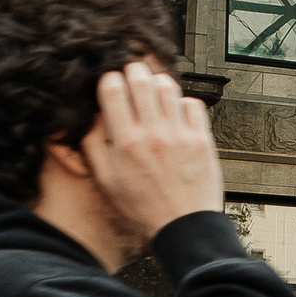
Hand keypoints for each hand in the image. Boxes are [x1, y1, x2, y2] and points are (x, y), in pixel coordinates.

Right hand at [81, 61, 223, 241]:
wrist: (184, 225)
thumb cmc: (143, 206)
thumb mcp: (107, 180)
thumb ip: (94, 145)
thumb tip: (92, 115)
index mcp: (126, 144)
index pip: (113, 90)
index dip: (109, 79)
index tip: (111, 82)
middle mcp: (154, 135)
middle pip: (141, 79)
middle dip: (133, 71)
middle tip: (132, 75)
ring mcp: (181, 135)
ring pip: (168, 87)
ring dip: (158, 83)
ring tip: (153, 93)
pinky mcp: (203, 139)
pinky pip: (193, 103)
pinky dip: (182, 102)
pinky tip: (176, 114)